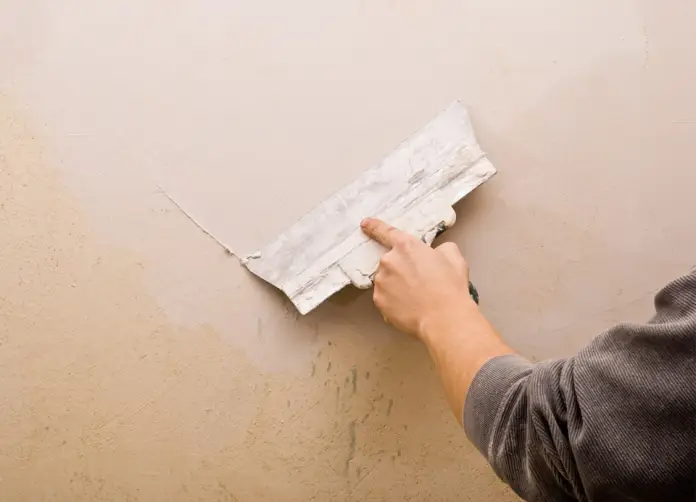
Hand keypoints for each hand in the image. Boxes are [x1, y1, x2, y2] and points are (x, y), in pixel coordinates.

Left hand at [361, 218, 474, 338]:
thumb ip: (441, 249)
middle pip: (390, 262)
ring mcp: (381, 282)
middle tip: (419, 282)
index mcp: (406, 246)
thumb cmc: (450, 286)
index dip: (374, 227)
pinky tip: (409, 308)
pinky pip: (385, 298)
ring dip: (396, 285)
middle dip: (401, 269)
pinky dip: (394, 302)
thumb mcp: (453, 257)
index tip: (364, 224)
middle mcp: (388, 261)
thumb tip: (435, 253)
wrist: (443, 317)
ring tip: (415, 298)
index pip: (386, 232)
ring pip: (386, 280)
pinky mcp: (379, 301)